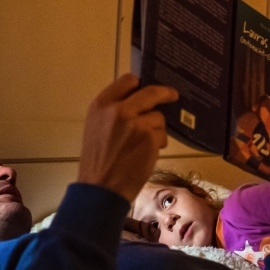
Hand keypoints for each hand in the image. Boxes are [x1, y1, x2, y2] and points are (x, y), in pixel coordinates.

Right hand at [78, 73, 177, 201]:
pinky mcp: (150, 137)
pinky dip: (158, 143)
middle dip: (165, 93)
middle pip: (150, 92)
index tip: (146, 87)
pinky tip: (147, 154)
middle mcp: (119, 109)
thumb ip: (114, 111)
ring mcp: (136, 122)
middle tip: (172, 95)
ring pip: (158, 117)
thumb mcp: (96, 127)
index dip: (139, 84)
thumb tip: (139, 101)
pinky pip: (162, 134)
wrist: (100, 189)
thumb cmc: (97, 161)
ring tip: (143, 145)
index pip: (127, 80)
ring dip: (156, 129)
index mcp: (101, 104)